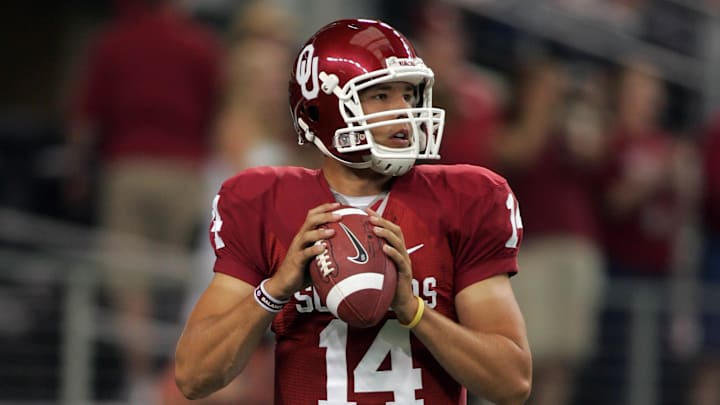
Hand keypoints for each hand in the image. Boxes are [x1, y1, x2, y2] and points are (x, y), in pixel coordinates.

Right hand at [264, 202, 340, 300]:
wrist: (284, 283)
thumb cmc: (304, 268)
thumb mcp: (316, 255)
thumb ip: (328, 249)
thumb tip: (351, 248)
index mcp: (305, 234)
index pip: (313, 215)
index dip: (324, 208)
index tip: (338, 204)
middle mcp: (300, 238)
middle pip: (311, 220)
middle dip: (325, 215)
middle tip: (339, 216)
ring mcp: (297, 249)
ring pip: (307, 235)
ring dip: (320, 232)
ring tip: (332, 231)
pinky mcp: (296, 261)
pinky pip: (304, 253)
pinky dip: (314, 250)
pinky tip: (323, 249)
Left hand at [366, 209, 417, 323]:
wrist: (400, 303)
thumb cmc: (386, 285)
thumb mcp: (376, 268)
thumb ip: (367, 259)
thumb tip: (344, 253)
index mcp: (395, 249)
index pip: (388, 228)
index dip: (378, 218)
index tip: (365, 210)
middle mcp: (401, 252)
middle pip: (395, 231)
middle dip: (383, 221)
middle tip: (370, 217)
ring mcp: (404, 261)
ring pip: (398, 242)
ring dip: (387, 233)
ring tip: (376, 228)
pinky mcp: (405, 271)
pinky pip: (400, 260)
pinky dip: (393, 252)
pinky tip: (384, 248)